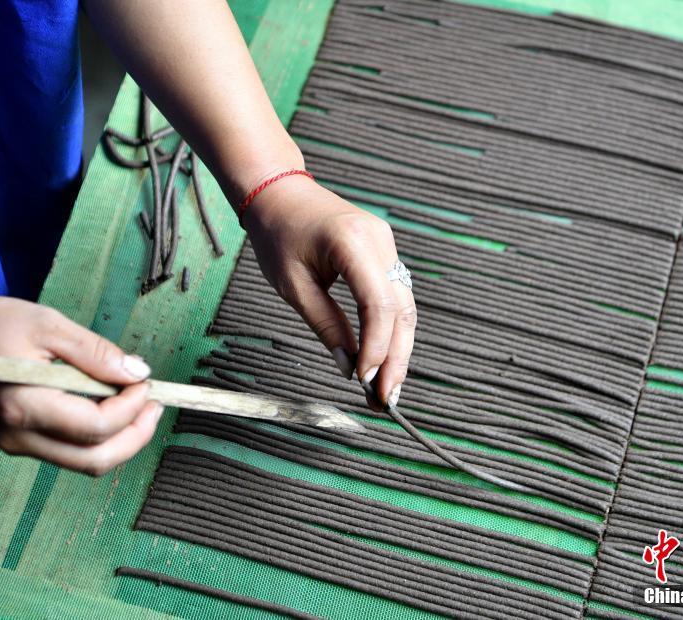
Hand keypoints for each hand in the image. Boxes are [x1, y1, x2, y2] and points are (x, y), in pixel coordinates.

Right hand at [0, 295, 162, 475]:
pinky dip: (97, 437)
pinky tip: (111, 408)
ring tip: (141, 406)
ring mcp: (15, 444)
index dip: (131, 409)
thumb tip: (138, 373)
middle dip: (135, 436)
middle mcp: (17, 436)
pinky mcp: (16, 442)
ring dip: (121, 439)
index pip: (94, 427)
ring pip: (83, 462)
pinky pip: (67, 451)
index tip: (145, 383)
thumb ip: (96, 353)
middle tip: (155, 405)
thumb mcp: (48, 325)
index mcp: (23, 405)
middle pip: (94, 460)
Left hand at [243, 175, 416, 410]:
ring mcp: (386, 243)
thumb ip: (325, 324)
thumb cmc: (278, 235)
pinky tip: (384, 357)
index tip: (365, 380)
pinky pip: (395, 296)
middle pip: (402, 309)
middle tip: (387, 399)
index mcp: (352, 243)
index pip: (379, 305)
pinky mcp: (384, 251)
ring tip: (387, 387)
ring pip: (405, 306)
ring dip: (398, 348)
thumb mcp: (293, 286)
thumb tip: (348, 366)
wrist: (279, 192)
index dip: (376, 348)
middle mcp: (379, 241)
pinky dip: (391, 328)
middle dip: (396, 358)